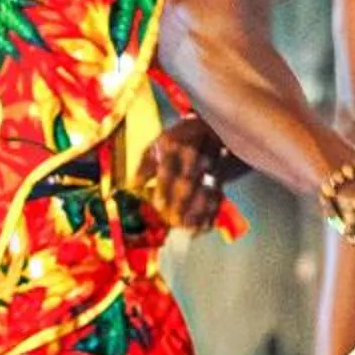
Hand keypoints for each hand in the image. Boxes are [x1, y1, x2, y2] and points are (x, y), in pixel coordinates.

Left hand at [141, 117, 230, 234]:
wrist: (209, 126)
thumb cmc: (175, 141)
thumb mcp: (156, 146)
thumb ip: (145, 166)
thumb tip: (133, 187)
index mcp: (174, 145)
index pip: (168, 168)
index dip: (164, 188)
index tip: (158, 206)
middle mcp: (195, 154)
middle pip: (189, 182)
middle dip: (181, 203)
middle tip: (173, 221)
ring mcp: (211, 165)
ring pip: (206, 190)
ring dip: (197, 211)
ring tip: (187, 228)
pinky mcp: (221, 176)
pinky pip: (218, 196)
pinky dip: (211, 214)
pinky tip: (202, 228)